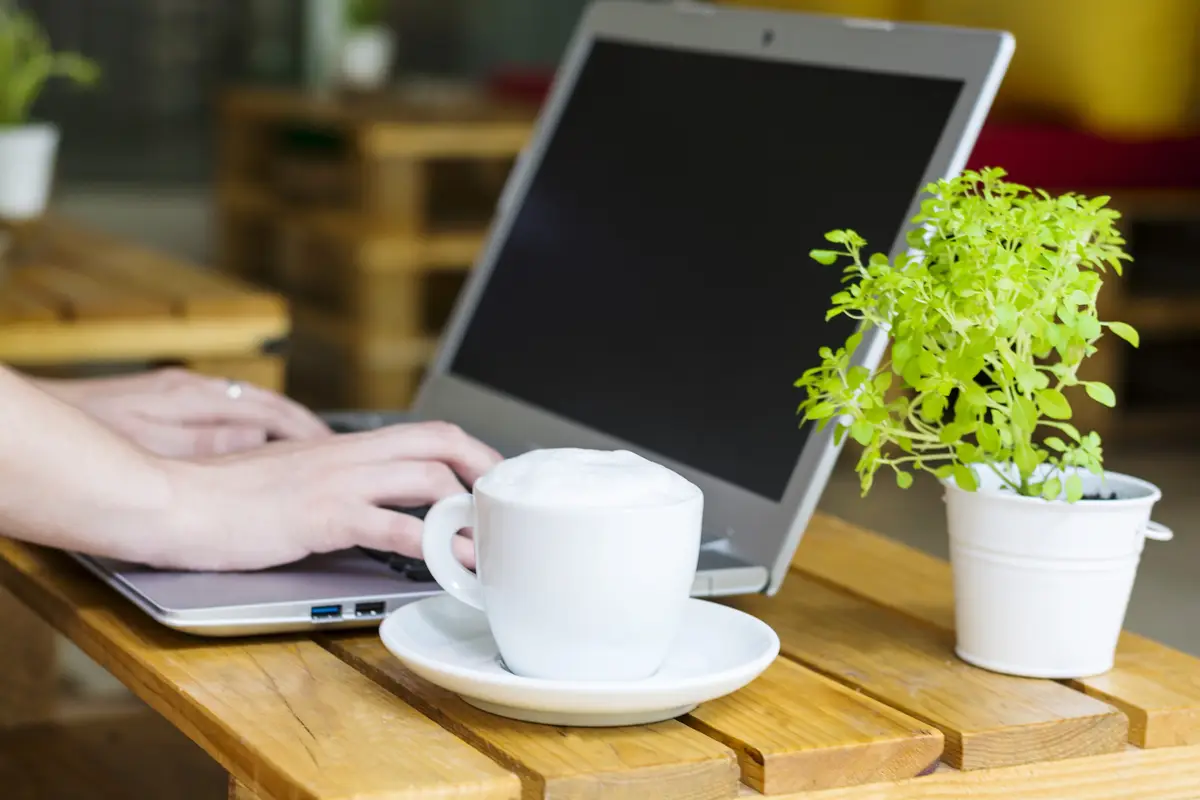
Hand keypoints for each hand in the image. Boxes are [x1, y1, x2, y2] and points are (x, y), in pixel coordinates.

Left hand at [34, 368, 330, 457]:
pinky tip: (260, 447)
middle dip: (303, 426)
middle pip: (266, 403)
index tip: (333, 448)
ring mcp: (182, 393)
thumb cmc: (88, 432)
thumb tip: (258, 436)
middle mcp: (193, 388)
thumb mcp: (152, 444)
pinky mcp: (167, 402)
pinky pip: (230, 412)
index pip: (269, 410)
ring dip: (282, 427)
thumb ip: (207, 442)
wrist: (27, 422)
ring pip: (249, 406)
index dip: (306, 430)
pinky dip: (255, 429)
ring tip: (309, 450)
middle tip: (335, 449)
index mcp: (194, 396)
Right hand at [158, 420, 502, 571]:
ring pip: (428, 480)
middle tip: (505, 506)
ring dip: (466, 514)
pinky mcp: (323, 516)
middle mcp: (348, 455)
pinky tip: (449, 566)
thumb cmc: (221, 497)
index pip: (424, 432)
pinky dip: (430, 547)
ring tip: (486, 545)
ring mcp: (339, 483)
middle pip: (441, 442)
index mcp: (342, 446)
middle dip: (484, 471)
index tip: (489, 477)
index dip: (468, 451)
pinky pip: (393, 527)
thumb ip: (327, 482)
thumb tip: (357, 500)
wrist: (172, 501)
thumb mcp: (287, 478)